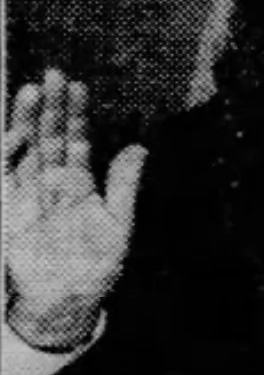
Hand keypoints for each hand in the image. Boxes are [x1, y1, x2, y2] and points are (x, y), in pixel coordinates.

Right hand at [5, 69, 146, 349]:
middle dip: (52, 107)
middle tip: (54, 74)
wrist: (65, 300)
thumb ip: (125, 186)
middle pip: (51, 137)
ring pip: (28, 149)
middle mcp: (53, 184)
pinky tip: (19, 132)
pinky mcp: (9, 207)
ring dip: (29, 119)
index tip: (79, 87)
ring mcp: (30, 194)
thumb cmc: (95, 267)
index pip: (78, 142)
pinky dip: (9, 152)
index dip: (78, 115)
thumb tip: (140, 148)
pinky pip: (6, 174)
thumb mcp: (118, 225)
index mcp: (80, 186)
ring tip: (33, 89)